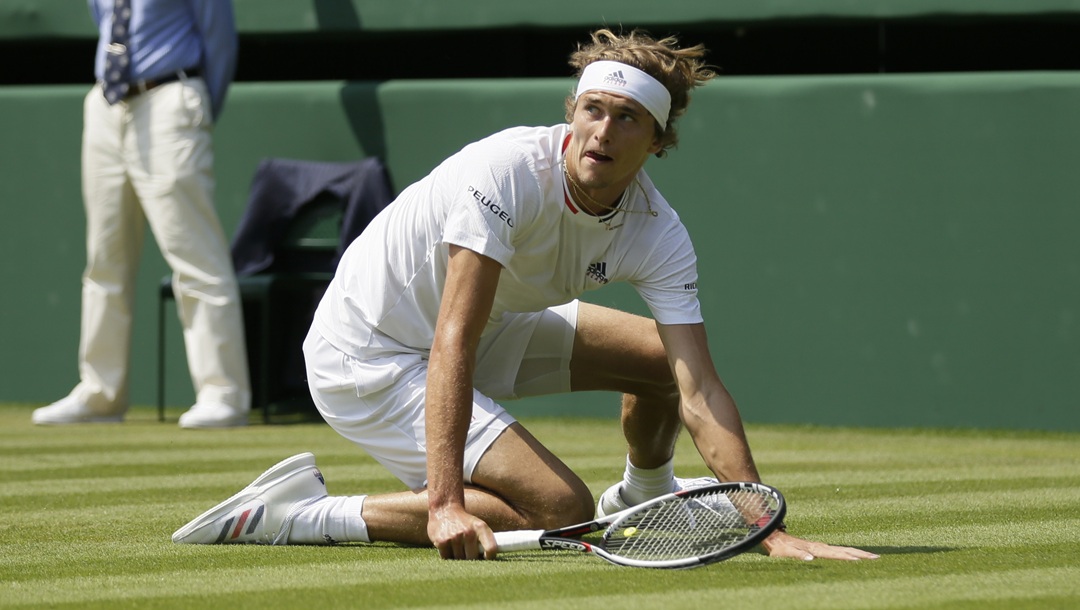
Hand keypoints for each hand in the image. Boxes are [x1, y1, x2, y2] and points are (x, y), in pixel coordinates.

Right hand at [428, 504, 497, 559]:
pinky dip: (448, 556)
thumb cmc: (464, 522)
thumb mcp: (478, 526)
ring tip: (456, 546)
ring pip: (459, 559)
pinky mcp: (442, 542)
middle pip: (473, 558)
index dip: (490, 557)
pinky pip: (447, 558)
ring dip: (458, 557)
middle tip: (467, 551)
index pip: (491, 548)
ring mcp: (454, 537)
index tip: (485, 558)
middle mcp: (468, 532)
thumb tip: (488, 562)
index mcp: (481, 528)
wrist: (444, 510)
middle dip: (470, 558)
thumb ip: (485, 541)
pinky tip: (448, 546)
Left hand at [762, 529, 878, 560]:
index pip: (836, 554)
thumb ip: (798, 555)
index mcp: (816, 549)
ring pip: (843, 549)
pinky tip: (853, 556)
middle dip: (861, 554)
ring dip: (857, 553)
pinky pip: (837, 551)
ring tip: (872, 556)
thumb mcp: (786, 553)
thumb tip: (811, 558)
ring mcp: (821, 547)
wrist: (774, 535)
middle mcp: (821, 547)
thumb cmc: (779, 548)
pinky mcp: (819, 548)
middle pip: (844, 550)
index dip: (849, 557)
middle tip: (877, 558)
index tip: (862, 560)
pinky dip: (849, 553)